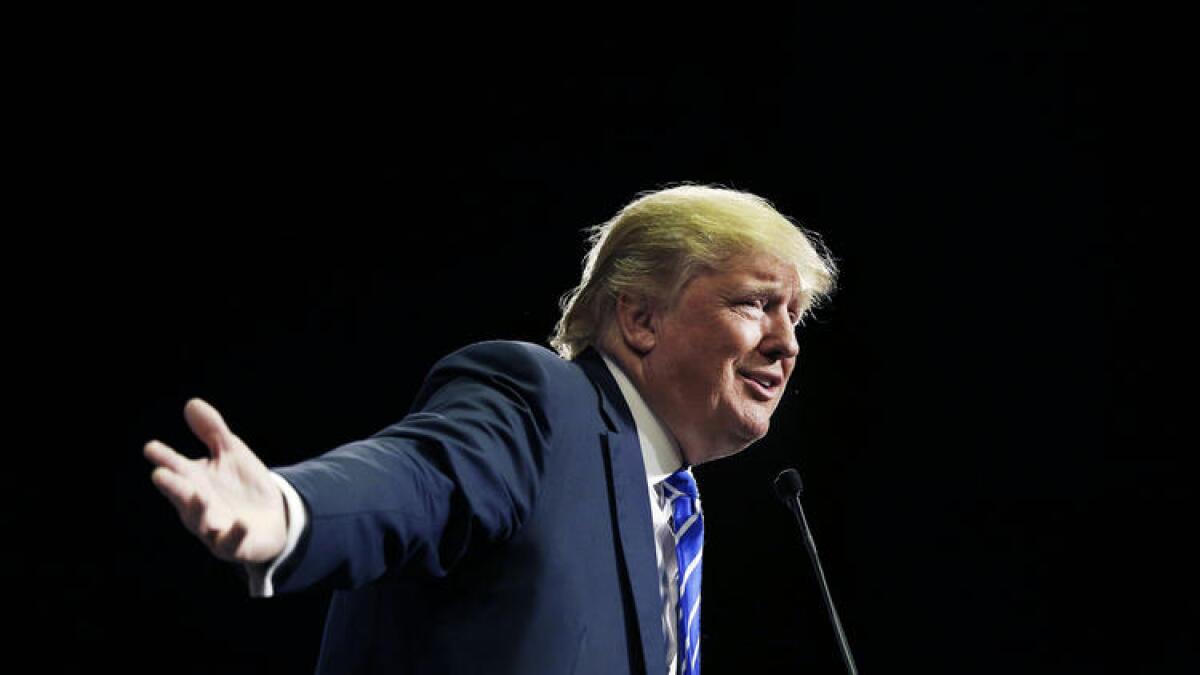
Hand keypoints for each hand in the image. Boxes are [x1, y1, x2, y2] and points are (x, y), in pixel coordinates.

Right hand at [145, 398, 288, 563]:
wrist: (273, 518)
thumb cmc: (242, 485)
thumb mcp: (231, 453)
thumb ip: (212, 431)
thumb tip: (191, 403)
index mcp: (195, 482)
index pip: (176, 468)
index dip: (164, 458)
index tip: (152, 448)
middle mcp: (199, 506)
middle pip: (183, 496)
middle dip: (172, 486)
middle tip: (160, 474)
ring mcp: (214, 528)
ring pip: (201, 522)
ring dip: (197, 511)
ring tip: (197, 497)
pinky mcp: (235, 545)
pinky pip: (232, 542)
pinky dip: (234, 534)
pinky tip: (240, 523)